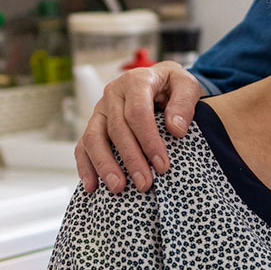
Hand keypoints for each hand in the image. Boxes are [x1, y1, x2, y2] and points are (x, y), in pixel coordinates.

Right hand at [75, 61, 203, 192]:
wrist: (161, 81)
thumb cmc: (174, 86)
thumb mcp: (188, 85)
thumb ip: (184, 104)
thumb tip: (176, 129)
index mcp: (136, 81)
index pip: (138, 113)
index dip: (149, 141)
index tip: (162, 166)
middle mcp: (113, 94)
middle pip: (116, 128)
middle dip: (130, 159)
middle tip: (144, 184)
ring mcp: (100, 110)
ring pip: (93, 137)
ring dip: (104, 165)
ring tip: (118, 188)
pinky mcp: (94, 125)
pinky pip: (83, 146)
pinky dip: (85, 166)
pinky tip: (92, 187)